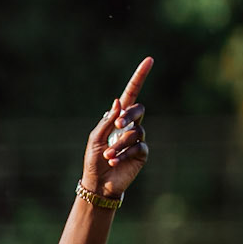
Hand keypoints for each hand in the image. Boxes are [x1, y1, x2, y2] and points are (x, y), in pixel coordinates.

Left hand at [81, 57, 151, 200]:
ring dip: (119, 144)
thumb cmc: (93, 160)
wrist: (98, 184)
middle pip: (138, 109)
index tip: (149, 60)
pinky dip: (125, 154)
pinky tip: (114, 161)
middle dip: (129, 115)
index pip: (131, 94)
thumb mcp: (95, 138)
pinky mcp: (141, 153)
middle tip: (118, 125)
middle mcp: (130, 126)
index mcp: (118, 118)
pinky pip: (139, 147)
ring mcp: (137, 139)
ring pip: (136, 132)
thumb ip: (107, 120)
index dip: (139, 77)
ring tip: (108, 156)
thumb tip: (119, 102)